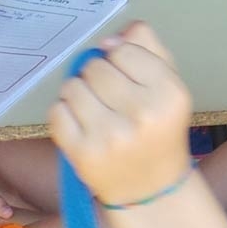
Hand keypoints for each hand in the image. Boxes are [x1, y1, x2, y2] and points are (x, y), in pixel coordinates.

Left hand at [49, 24, 192, 208]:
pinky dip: (64, 114)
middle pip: (95, 66)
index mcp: (169, 93)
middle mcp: (142, 114)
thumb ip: (147, 48)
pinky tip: (81, 125)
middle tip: (110, 97)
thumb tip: (109, 39)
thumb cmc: (158, 128)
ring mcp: (110, 137)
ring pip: (72, 86)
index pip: (124, 49)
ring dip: (79, 93)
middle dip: (97, 76)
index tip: (127, 76)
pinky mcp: (83, 154)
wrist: (151, 188)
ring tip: (94, 110)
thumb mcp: (168, 84)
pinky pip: (56, 112)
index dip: (120, 59)